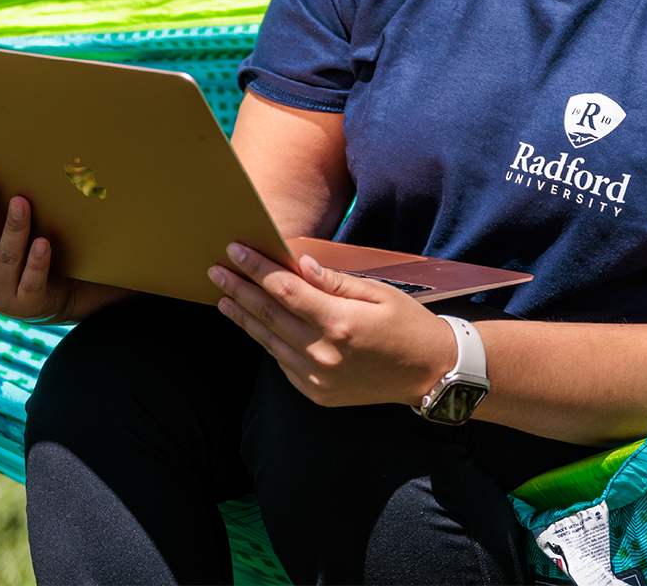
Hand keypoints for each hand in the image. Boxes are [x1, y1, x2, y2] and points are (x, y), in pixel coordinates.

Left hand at [210, 243, 459, 408]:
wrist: (429, 373)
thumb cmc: (407, 325)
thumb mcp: (378, 294)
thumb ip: (334, 281)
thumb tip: (299, 263)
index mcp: (340, 323)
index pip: (284, 290)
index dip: (257, 269)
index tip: (236, 251)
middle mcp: (324, 354)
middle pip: (269, 315)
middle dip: (239, 289)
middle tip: (216, 270)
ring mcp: (318, 378)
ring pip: (269, 341)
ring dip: (244, 317)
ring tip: (224, 297)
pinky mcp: (317, 394)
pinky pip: (283, 363)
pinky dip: (267, 341)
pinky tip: (256, 324)